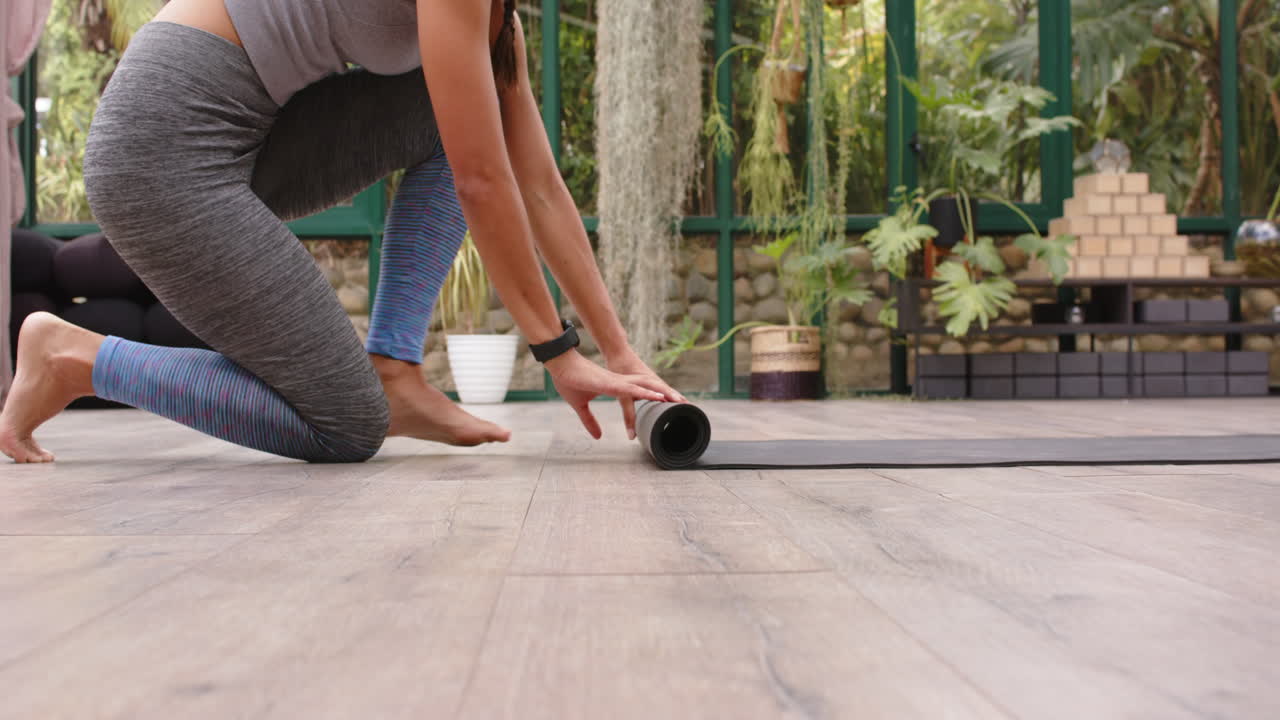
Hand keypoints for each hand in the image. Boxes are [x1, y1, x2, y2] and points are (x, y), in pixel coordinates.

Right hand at [546, 350, 679, 438]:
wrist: (560, 365)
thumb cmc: (569, 381)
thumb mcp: (580, 406)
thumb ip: (590, 421)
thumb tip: (598, 437)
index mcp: (616, 387)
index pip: (640, 392)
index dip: (654, 397)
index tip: (669, 405)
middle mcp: (620, 382)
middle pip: (648, 388)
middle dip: (666, 396)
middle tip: (684, 403)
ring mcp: (617, 382)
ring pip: (645, 387)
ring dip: (661, 394)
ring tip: (678, 400)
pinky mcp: (611, 383)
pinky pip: (632, 388)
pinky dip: (646, 392)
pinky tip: (657, 396)